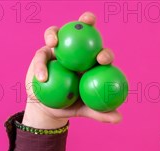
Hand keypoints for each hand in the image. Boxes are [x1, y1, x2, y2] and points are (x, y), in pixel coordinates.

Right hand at [23, 11, 121, 128]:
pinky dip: (41, 64)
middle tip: (86, 24)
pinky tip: (42, 74)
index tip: (102, 59)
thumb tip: (118, 119)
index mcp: (91, 63)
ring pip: (58, 33)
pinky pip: (41, 54)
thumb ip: (101, 113)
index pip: (102, 54)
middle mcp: (76, 52)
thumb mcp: (86, 110)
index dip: (105, 53)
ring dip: (54, 33)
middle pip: (84, 32)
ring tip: (53, 42)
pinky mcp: (42, 54)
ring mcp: (59, 50)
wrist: (49, 108)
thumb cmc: (71, 106)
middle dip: (87, 22)